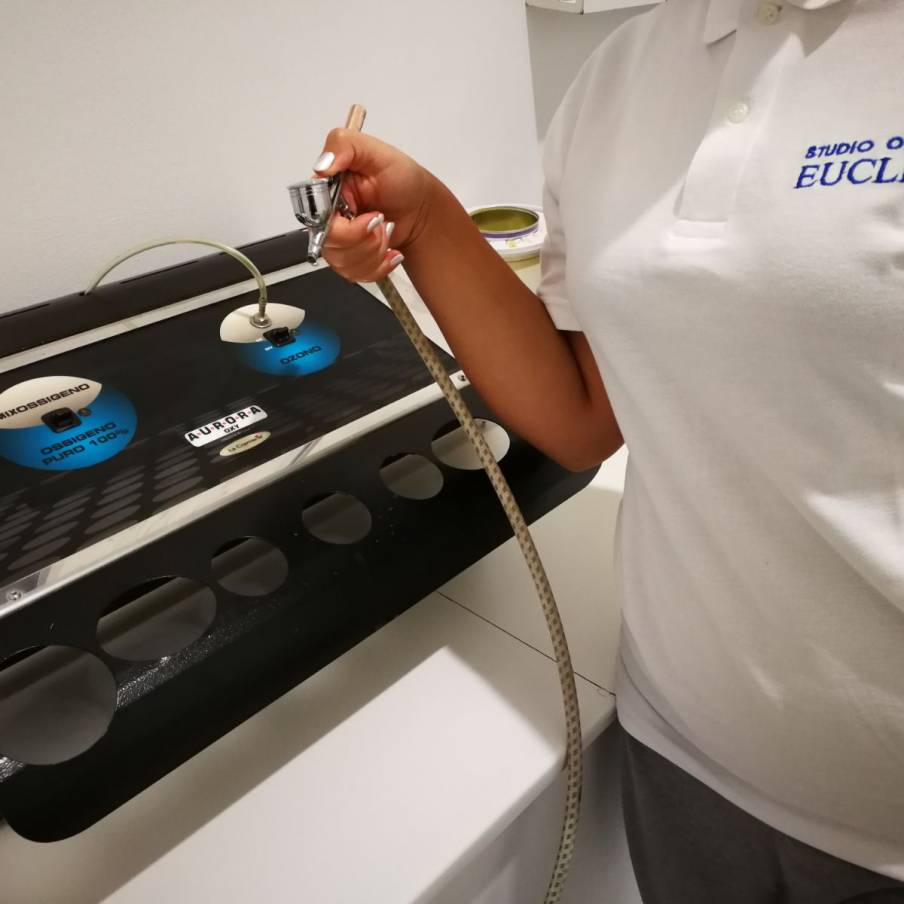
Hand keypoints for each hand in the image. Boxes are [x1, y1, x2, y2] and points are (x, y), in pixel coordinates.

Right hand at [312, 128, 435, 282]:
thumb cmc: (402, 180)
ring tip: (386, 230)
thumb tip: (322, 164)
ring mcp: (340, 241)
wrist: (422, 208)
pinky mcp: (351, 259)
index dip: (342, 224)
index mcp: (327, 190)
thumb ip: (344, 145)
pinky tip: (388, 249)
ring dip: (374, 250)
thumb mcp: (376, 152)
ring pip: (344, 263)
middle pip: (330, 244)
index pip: (317, 217)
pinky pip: (356, 275)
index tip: (369, 215)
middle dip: (364, 238)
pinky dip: (379, 265)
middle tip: (381, 220)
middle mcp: (330, 217)